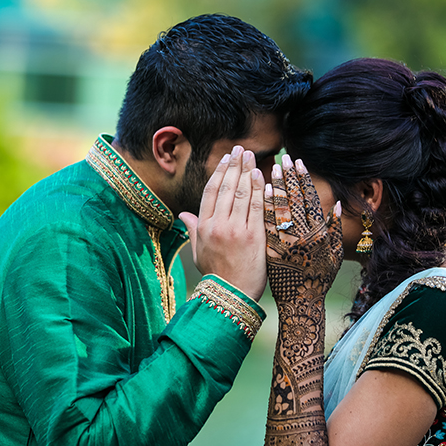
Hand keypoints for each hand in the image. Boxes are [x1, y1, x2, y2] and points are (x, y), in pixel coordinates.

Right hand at [179, 145, 266, 300]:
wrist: (231, 296)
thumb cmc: (216, 276)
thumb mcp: (198, 252)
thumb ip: (192, 229)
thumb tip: (182, 214)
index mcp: (203, 227)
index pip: (211, 192)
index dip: (219, 172)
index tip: (226, 159)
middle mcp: (218, 225)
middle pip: (227, 188)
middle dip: (234, 165)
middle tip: (241, 149)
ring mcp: (236, 230)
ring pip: (242, 193)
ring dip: (247, 172)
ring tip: (252, 157)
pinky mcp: (254, 236)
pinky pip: (258, 207)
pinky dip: (260, 190)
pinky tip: (263, 176)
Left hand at [264, 155, 342, 303]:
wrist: (301, 304)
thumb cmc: (320, 279)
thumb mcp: (334, 255)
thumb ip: (335, 229)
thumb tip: (337, 204)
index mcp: (319, 234)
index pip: (310, 200)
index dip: (302, 180)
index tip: (297, 163)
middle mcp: (302, 236)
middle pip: (292, 200)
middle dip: (285, 178)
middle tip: (280, 159)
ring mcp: (284, 243)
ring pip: (277, 210)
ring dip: (272, 188)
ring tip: (268, 169)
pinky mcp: (270, 251)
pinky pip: (264, 225)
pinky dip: (260, 208)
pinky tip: (256, 193)